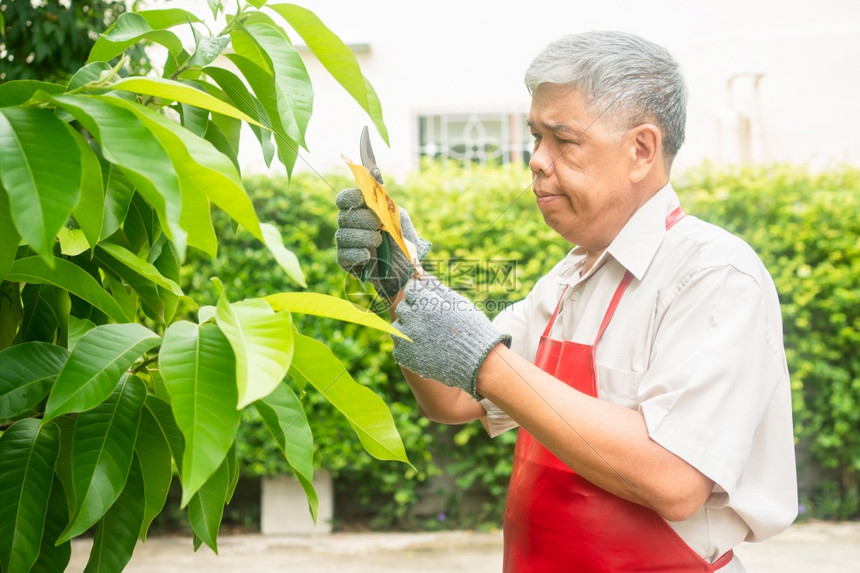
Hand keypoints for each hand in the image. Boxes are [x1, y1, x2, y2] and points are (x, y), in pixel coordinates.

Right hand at [335, 188, 430, 298]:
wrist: (407, 264)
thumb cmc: (401, 238)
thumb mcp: (398, 217)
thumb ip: (385, 203)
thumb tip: (375, 187)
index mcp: (359, 210)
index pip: (344, 199)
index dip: (349, 198)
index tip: (361, 200)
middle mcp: (348, 225)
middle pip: (344, 216)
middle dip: (362, 219)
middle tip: (378, 225)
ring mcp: (345, 243)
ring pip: (343, 235)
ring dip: (363, 237)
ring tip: (379, 241)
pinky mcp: (345, 261)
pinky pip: (344, 255)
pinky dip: (357, 254)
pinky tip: (369, 256)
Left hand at [391, 277, 510, 396]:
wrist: (477, 362)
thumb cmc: (472, 329)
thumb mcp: (459, 303)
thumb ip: (438, 289)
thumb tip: (424, 276)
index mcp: (426, 304)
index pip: (410, 290)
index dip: (418, 291)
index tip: (422, 295)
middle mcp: (414, 321)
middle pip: (403, 308)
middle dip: (413, 309)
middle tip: (426, 316)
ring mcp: (408, 340)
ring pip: (397, 328)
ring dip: (407, 328)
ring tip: (424, 333)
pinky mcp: (406, 357)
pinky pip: (399, 347)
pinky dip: (408, 346)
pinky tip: (423, 347)